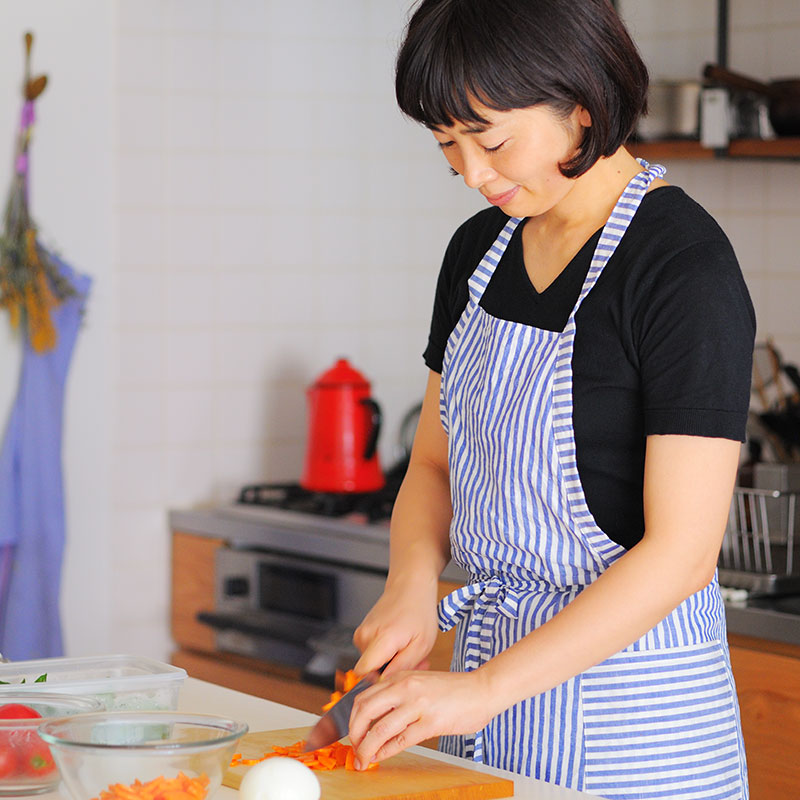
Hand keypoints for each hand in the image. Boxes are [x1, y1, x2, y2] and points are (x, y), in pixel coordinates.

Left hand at [348, 668, 494, 768]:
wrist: (481, 689)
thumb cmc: (453, 689)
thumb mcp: (420, 681)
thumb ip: (399, 693)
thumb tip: (376, 715)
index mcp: (401, 676)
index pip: (364, 696)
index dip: (352, 718)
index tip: (350, 732)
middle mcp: (405, 687)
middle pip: (365, 710)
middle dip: (354, 733)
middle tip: (354, 747)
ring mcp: (417, 705)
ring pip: (380, 728)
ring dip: (366, 747)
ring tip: (363, 758)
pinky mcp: (431, 722)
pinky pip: (401, 740)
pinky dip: (386, 751)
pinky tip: (381, 757)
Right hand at [353, 577, 438, 676]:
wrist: (410, 585)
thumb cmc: (419, 610)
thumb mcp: (422, 644)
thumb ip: (402, 666)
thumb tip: (385, 682)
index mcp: (381, 638)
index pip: (364, 672)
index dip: (380, 681)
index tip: (398, 675)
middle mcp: (365, 636)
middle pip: (371, 670)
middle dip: (391, 671)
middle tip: (415, 661)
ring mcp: (361, 633)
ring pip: (373, 662)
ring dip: (391, 661)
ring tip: (410, 649)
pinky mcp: (362, 632)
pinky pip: (372, 652)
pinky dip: (387, 653)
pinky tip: (401, 643)